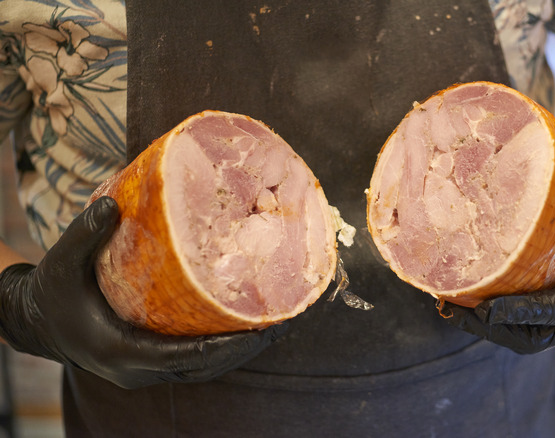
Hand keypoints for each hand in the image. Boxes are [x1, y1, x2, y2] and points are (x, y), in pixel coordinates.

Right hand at [0, 197, 285, 388]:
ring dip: (242, 349)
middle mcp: (140, 369)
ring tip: (279, 322)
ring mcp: (148, 369)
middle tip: (286, 321)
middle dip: (248, 347)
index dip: (228, 345)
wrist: (36, 323)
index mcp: (123, 352)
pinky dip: (224, 346)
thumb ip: (85, 235)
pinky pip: (197, 361)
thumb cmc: (53, 294)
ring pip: (205, 368)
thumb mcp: (62, 264)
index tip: (263, 328)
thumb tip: (113, 202)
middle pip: (207, 367)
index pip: (188, 356)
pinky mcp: (153, 361)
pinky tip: (249, 324)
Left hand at [442, 133, 554, 353]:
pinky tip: (473, 304)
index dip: (521, 311)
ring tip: (453, 309)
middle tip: (455, 308)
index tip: (486, 308)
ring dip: (492, 329)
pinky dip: (503, 324)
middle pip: (534, 335)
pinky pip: (532, 330)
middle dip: (494, 327)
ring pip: (530, 338)